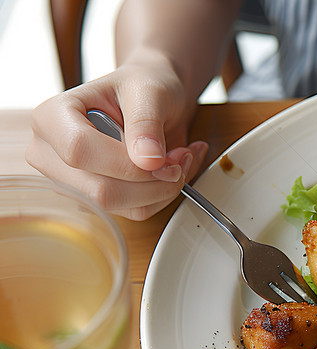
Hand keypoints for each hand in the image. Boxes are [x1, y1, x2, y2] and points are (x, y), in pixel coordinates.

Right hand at [26, 57, 209, 219]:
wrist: (153, 97)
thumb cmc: (144, 86)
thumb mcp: (149, 90)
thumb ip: (146, 122)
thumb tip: (147, 159)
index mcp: (52, 117)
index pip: (80, 153)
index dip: (128, 164)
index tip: (163, 155)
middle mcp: (53, 153)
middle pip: (101, 191)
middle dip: (154, 180)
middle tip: (181, 156)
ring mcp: (73, 181)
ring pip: (124, 207)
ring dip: (165, 188)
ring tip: (180, 158)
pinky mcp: (98, 198)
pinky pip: (137, 211)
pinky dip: (165, 194)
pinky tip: (173, 170)